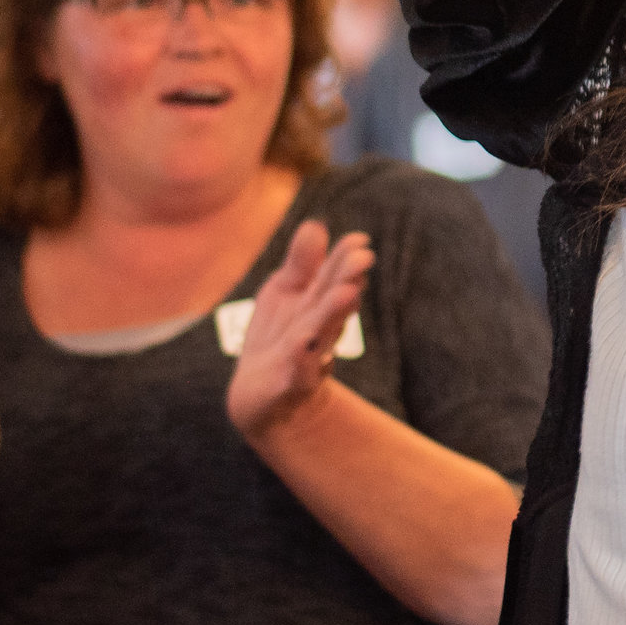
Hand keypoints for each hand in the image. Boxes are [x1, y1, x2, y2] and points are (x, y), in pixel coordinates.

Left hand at [227, 220, 373, 441]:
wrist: (261, 400)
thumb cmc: (279, 337)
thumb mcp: (286, 293)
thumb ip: (301, 263)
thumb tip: (316, 224)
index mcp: (318, 305)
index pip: (335, 279)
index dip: (345, 261)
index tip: (359, 240)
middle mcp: (318, 330)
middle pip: (334, 303)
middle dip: (347, 281)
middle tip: (363, 259)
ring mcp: (305, 359)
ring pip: (320, 334)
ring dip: (334, 315)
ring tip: (347, 294)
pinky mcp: (287, 386)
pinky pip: (296, 375)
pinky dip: (302, 363)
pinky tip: (302, 348)